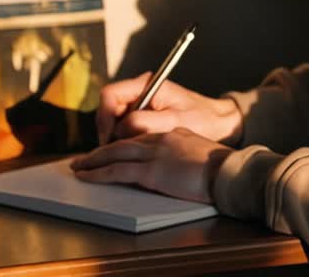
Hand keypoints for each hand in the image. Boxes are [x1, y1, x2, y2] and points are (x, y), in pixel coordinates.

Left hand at [70, 128, 231, 202]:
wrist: (229, 171)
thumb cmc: (222, 166)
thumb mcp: (199, 150)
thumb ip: (183, 150)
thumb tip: (173, 163)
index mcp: (173, 132)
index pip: (140, 133)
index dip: (122, 140)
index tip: (112, 148)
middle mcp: (160, 138)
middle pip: (122, 138)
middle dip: (100, 148)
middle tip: (85, 157)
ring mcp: (155, 153)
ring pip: (114, 152)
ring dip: (93, 160)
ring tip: (78, 166)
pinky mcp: (152, 171)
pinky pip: (117, 170)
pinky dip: (98, 173)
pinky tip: (87, 176)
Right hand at [96, 72, 243, 145]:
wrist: (221, 124)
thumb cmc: (202, 120)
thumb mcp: (173, 122)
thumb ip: (143, 123)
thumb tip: (119, 130)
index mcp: (147, 84)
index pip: (110, 94)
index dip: (104, 116)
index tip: (109, 137)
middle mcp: (140, 91)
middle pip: (108, 109)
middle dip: (110, 130)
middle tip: (116, 151)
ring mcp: (141, 104)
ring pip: (114, 121)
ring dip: (118, 137)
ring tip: (129, 153)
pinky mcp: (144, 116)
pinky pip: (125, 128)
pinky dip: (126, 140)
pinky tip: (136, 151)